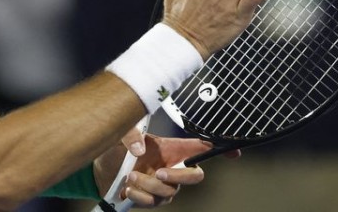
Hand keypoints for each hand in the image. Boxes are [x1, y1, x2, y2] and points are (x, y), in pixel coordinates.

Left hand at [95, 127, 239, 208]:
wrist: (102, 168)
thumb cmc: (120, 149)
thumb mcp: (124, 134)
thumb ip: (132, 135)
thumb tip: (141, 150)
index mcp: (173, 149)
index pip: (202, 150)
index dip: (222, 151)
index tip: (236, 153)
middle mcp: (173, 168)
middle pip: (195, 176)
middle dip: (180, 176)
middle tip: (158, 172)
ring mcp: (164, 187)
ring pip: (169, 192)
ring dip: (149, 185)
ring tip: (131, 176)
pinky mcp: (151, 201)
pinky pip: (153, 203)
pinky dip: (139, 195)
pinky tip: (128, 187)